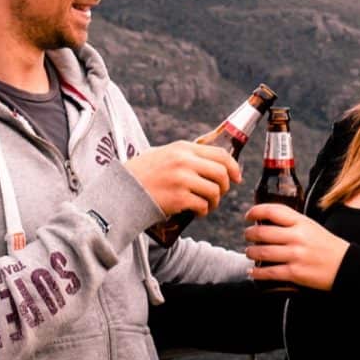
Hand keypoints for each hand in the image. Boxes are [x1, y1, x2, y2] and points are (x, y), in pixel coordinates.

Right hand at [125, 141, 241, 218]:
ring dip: (214, 202)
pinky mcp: (178, 198)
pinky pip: (203, 205)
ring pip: (215, 191)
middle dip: (226, 187)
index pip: (220, 154)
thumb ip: (186, 155)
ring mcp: (182, 179)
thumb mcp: (163, 153)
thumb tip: (214, 160)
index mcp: (183, 148)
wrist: (122, 190)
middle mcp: (184, 161)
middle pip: (222, 173)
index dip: (234, 167)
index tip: (236, 178)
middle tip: (219, 195)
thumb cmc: (143, 174)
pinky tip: (196, 212)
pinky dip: (203, 211)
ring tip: (206, 205)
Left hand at [243, 202, 348, 290]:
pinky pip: (269, 272)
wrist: (344, 266)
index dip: (256, 212)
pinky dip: (257, 273)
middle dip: (249, 234)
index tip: (248, 216)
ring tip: (250, 252)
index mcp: (301, 222)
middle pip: (262, 233)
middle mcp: (297, 237)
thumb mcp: (311, 227)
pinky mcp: (294, 273)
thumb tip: (266, 222)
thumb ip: (291, 223)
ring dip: (250, 253)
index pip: (273, 211)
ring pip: (262, 253)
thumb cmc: (326, 245)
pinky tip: (253, 272)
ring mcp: (295, 255)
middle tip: (247, 235)